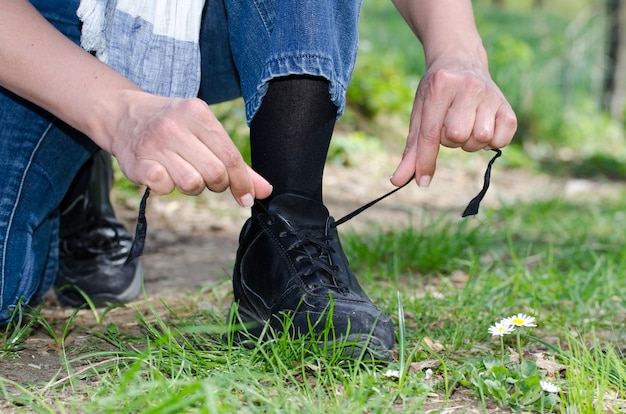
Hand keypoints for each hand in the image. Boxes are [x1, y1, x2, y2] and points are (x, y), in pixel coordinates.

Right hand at [105, 92, 271, 206]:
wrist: (122, 115)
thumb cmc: (174, 126)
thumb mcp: (205, 132)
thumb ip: (236, 163)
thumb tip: (265, 191)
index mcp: (197, 112)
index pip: (230, 155)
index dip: (242, 182)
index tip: (247, 198)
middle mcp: (174, 125)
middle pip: (214, 173)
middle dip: (217, 184)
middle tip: (207, 177)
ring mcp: (153, 143)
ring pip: (192, 184)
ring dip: (192, 186)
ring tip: (183, 172)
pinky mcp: (136, 162)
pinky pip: (164, 188)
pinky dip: (168, 188)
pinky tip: (163, 175)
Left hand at [390, 60, 516, 187]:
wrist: (461, 60)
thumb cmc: (435, 93)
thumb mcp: (419, 113)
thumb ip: (411, 149)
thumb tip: (397, 181)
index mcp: (440, 85)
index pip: (431, 133)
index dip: (425, 161)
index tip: (422, 182)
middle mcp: (468, 86)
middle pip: (457, 137)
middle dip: (450, 140)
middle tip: (449, 125)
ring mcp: (490, 94)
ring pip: (480, 138)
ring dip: (469, 142)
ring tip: (466, 125)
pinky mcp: (506, 105)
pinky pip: (501, 140)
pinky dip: (491, 142)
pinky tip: (483, 127)